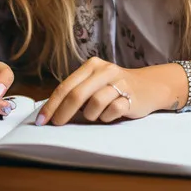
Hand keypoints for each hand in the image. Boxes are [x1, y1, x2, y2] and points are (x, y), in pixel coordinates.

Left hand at [36, 57, 169, 125]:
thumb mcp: (94, 83)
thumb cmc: (114, 87)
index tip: (41, 120)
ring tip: (98, 114)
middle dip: (63, 113)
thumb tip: (51, 112)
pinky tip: (111, 113)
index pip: (66, 86)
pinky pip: (112, 111)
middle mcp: (104, 70)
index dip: (52, 105)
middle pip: (77, 95)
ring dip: (92, 115)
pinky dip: (108, 117)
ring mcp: (119, 82)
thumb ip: (77, 92)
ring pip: (95, 104)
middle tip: (57, 125)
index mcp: (92, 65)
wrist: (148, 86)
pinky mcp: (131, 96)